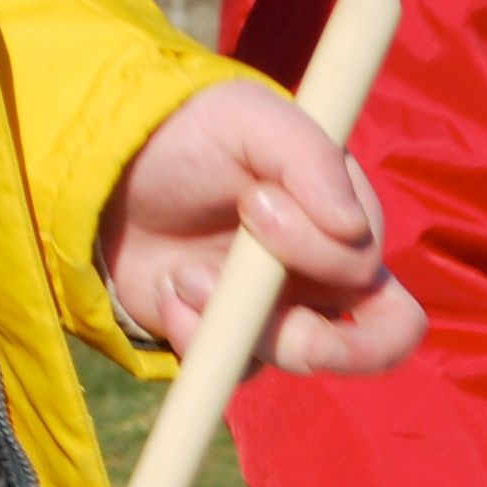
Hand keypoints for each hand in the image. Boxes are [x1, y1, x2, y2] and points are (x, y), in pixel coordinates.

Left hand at [100, 80, 426, 375]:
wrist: (111, 176)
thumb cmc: (191, 136)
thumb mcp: (246, 117)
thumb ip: (310, 156)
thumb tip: (352, 228)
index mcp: (346, 223)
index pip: (370, 269)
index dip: (323, 254)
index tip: (253, 203)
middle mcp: (327, 276)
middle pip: (375, 344)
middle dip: (317, 341)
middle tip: (257, 315)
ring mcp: (283, 315)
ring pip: (296, 358)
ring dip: (233, 318)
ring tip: (183, 275)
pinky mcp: (237, 343)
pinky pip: (238, 370)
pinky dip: (197, 337)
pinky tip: (168, 293)